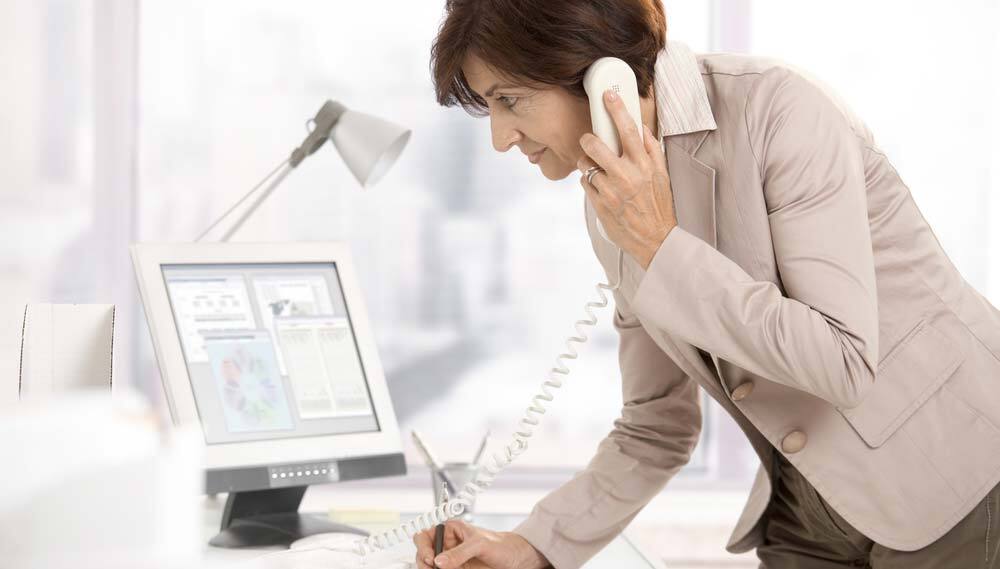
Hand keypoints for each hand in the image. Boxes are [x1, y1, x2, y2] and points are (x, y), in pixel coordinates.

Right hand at [413, 519, 548, 568]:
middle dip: (424, 562)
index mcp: (450, 530)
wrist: (514, 560)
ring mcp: (450, 560)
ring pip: (430, 566)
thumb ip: (460, 552)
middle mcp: (447, 545)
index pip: (425, 535)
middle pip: (423, 553)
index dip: (423, 547)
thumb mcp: (480, 544)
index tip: (431, 559)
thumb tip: (440, 561)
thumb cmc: (501, 544)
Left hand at [577, 89, 677, 268]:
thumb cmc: (659, 207)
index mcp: (644, 165)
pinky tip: (600, 188)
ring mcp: (611, 191)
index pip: (629, 131)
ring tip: (596, 170)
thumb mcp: (662, 176)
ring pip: (586, 165)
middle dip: (587, 140)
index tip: (608, 96)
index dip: (617, 110)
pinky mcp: (600, 204)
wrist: (655, 240)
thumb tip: (642, 129)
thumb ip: (652, 151)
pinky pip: (584, 183)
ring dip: (587, 164)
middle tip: (588, 140)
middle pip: (596, 146)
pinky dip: (588, 182)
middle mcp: (627, 176)